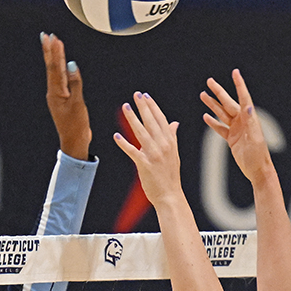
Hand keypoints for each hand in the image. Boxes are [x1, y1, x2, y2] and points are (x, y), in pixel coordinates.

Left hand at [41, 32, 91, 160]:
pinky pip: (61, 79)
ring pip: (55, 72)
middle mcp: (53, 92)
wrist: (74, 142)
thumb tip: (71, 64)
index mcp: (55, 92)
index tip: (53, 37)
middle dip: (50, 50)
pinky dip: (61, 68)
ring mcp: (57, 95)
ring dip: (54, 57)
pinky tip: (62, 62)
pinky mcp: (63, 99)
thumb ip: (75, 83)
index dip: (55, 51)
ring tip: (53, 44)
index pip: (55, 67)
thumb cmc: (76, 126)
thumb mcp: (77, 104)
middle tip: (46, 35)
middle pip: (51, 67)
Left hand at [113, 92, 183, 207]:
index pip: (161, 120)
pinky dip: (124, 144)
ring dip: (133, 119)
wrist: (170, 196)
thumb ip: (172, 137)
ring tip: (126, 107)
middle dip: (143, 107)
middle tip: (136, 94)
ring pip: (142, 133)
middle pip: (151, 122)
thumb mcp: (174, 154)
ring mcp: (154, 155)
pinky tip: (116, 136)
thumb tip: (174, 123)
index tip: (145, 96)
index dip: (153, 107)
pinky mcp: (145, 165)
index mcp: (170, 142)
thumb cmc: (170, 176)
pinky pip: (133, 152)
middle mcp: (163, 146)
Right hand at [200, 69, 274, 183]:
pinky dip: (213, 122)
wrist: (258, 171)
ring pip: (222, 114)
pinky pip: (220, 128)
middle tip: (209, 81)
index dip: (239, 84)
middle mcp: (242, 122)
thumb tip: (247, 106)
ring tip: (203, 95)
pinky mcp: (232, 139)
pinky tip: (205, 116)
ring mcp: (236, 130)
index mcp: (249, 119)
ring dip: (212, 105)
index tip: (235, 72)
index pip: (243, 97)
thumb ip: (250, 122)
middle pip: (228, 103)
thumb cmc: (258, 156)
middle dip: (219, 92)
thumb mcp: (254, 138)